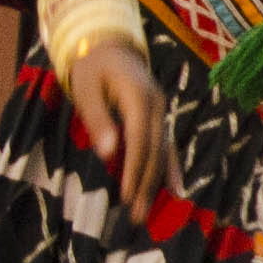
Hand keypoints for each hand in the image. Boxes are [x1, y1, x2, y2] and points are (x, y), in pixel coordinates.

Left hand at [60, 38, 178, 213]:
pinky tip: (176, 190)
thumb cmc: (93, 67)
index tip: (126, 196)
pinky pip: (168, 146)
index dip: (134, 168)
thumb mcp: (86, 88)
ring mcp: (163, 111)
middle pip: (154, 150)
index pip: (139, 139)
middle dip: (146, 184)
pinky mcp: (161, 117)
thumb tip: (109, 153)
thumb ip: (98, 120)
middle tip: (136, 216)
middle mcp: (158, 105)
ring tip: (146, 212)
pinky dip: (171, 168)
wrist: (111, 45)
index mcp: (139, 96)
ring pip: (163, 151)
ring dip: (156, 182)